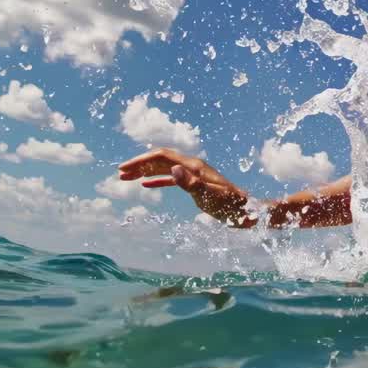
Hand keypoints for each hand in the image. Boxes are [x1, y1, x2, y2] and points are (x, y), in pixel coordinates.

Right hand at [118, 148, 255, 226]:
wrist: (247, 210)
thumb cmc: (231, 206)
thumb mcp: (210, 196)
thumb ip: (191, 184)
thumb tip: (173, 169)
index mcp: (194, 166)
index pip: (162, 156)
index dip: (142, 160)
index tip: (124, 168)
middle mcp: (192, 167)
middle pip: (160, 159)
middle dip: (140, 164)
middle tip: (120, 173)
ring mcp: (194, 175)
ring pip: (164, 167)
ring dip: (145, 170)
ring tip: (126, 178)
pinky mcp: (195, 184)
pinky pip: (171, 178)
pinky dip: (156, 179)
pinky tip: (145, 184)